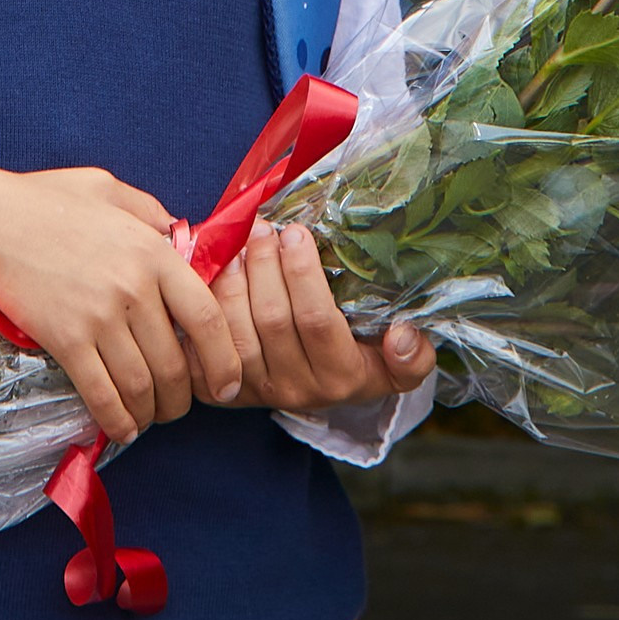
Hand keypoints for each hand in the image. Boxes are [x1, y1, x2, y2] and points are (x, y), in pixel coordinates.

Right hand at [0, 165, 243, 444]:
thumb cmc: (46, 201)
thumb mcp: (110, 190)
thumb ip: (150, 214)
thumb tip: (179, 237)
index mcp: (155, 252)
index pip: (208, 318)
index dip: (224, 361)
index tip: (228, 386)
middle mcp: (135, 287)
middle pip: (176, 362)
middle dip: (182, 398)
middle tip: (178, 407)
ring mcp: (100, 316)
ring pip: (142, 384)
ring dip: (151, 413)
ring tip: (149, 419)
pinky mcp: (65, 338)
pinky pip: (101, 392)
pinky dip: (116, 419)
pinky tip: (120, 427)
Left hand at [189, 218, 436, 413]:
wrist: (323, 391)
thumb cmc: (363, 360)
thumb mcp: (398, 364)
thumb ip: (412, 357)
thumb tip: (402, 335)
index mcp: (342, 378)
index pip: (316, 321)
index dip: (303, 273)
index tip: (298, 232)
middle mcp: (297, 390)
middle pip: (271, 319)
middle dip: (265, 264)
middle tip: (265, 228)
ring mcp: (256, 391)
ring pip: (235, 329)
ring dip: (234, 279)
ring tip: (242, 243)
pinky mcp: (221, 390)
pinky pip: (205, 343)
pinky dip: (208, 303)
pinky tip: (216, 271)